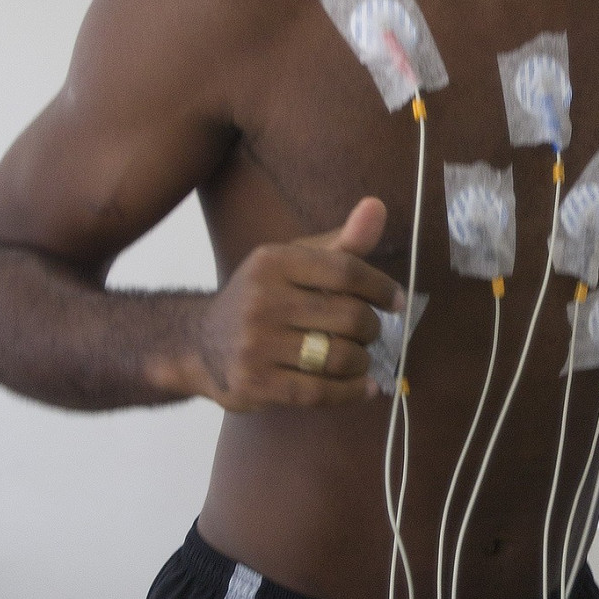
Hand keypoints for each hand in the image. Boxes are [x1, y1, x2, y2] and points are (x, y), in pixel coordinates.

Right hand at [193, 197, 403, 410]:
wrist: (200, 344)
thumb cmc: (263, 299)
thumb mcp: (294, 262)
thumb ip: (341, 242)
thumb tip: (377, 206)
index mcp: (273, 262)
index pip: (346, 270)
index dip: (381, 288)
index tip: (397, 303)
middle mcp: (261, 300)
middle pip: (349, 316)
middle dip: (371, 329)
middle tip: (370, 334)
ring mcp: (255, 344)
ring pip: (338, 357)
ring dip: (361, 362)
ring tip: (360, 359)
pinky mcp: (255, 383)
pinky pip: (319, 392)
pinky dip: (350, 392)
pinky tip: (362, 387)